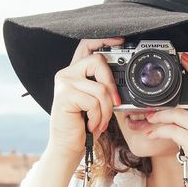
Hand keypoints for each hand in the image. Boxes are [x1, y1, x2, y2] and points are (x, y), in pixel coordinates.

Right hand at [47, 37, 123, 163]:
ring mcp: (64, 83)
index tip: (120, 40)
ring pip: (100, 88)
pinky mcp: (64, 95)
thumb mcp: (98, 103)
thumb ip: (104, 88)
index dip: (104, 40)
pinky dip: (98, 117)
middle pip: (98, 62)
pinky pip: (93, 101)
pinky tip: (90, 124)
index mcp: (76, 73)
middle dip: (112, 86)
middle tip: (113, 104)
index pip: (87, 46)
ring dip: (106, 110)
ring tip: (99, 122)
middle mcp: (67, 73)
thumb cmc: (84, 125)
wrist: (69, 146)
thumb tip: (123, 82)